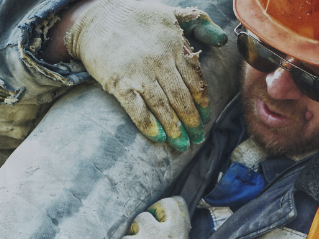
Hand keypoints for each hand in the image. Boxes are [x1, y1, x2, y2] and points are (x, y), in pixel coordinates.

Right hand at [64, 0, 226, 150]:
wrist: (96, 17)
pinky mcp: (118, 82)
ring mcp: (139, 73)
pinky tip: (158, 137)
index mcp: (175, 45)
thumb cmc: (135, 16)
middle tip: (197, 138)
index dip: (202, 103)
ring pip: (163, 107)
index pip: (195, 80)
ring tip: (182, 144)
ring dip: (175, 129)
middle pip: (182, 98)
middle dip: (192, 121)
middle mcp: (160, 61)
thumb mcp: (171, 13)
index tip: (205, 118)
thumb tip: (222, 39)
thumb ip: (199, 22)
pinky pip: (136, 109)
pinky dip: (148, 125)